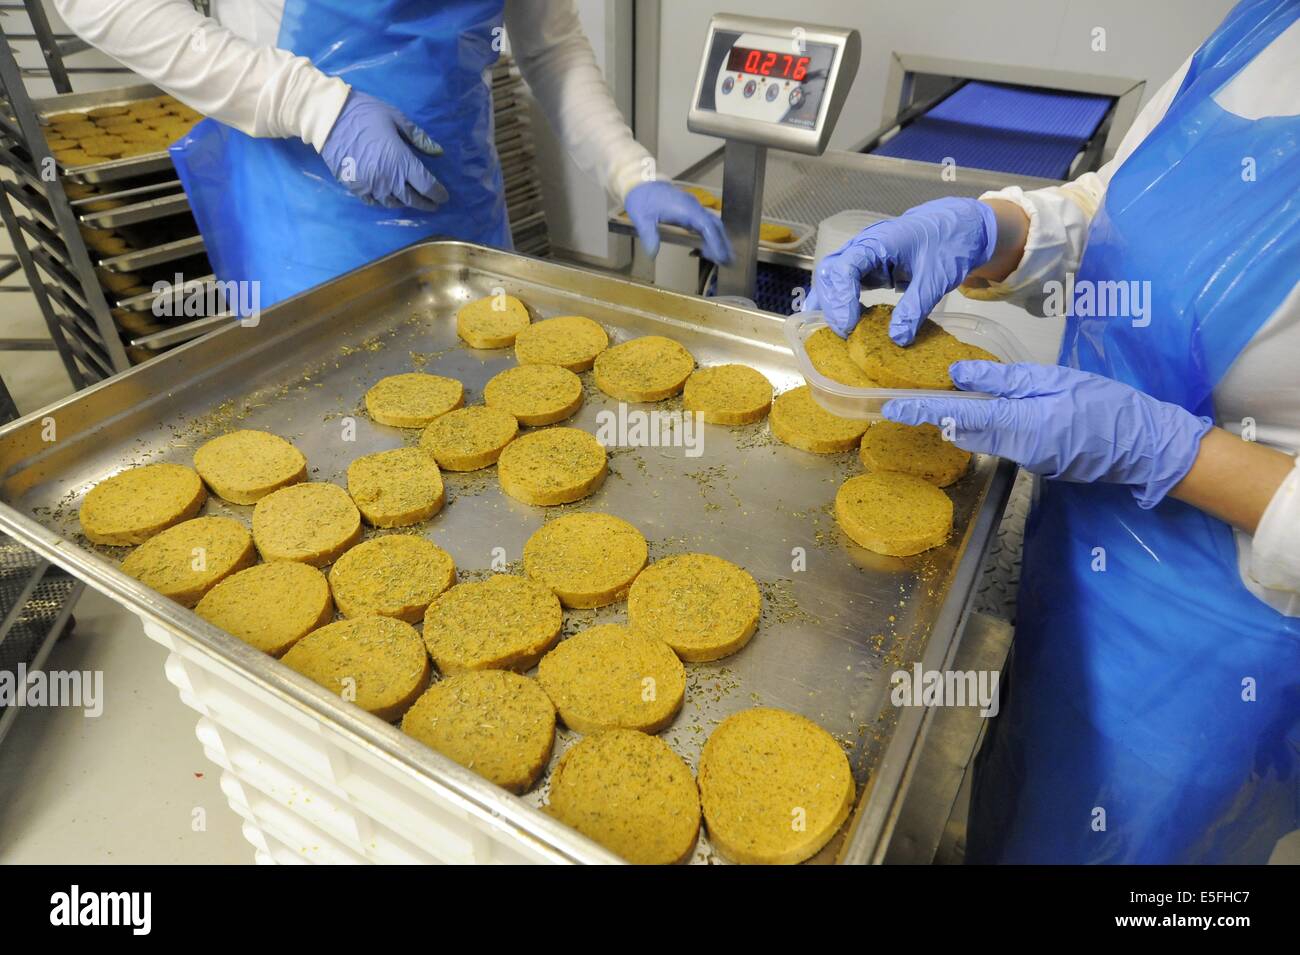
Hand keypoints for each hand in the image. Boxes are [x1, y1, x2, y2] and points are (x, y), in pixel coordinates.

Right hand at [319, 91, 447, 209]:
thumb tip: (438, 152)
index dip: (438, 194)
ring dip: (404, 203)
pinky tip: (388, 197)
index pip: (426, 185)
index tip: (443, 197)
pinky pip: (373, 202)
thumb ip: (418, 138)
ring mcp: (370, 185)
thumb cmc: (366, 114)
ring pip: (393, 203)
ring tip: (410, 200)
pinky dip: (383, 202)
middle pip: (412, 199)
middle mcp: (388, 179)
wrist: (330, 117)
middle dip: (425, 203)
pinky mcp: (355, 187)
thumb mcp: (397, 119)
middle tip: (432, 204)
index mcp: (401, 161)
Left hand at [625, 181, 731, 263]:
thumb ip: (649, 236)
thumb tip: (652, 255)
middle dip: (723, 243)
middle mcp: (693, 208)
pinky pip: (704, 224)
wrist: (640, 183)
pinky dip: (709, 237)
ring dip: (718, 241)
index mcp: (685, 209)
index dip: (716, 242)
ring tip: (722, 259)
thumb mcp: (642, 218)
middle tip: (729, 262)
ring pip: (712, 225)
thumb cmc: (642, 198)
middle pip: (715, 226)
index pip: (707, 226)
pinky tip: (706, 249)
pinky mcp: (689, 211)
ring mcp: (692, 209)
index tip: (722, 256)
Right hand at [802, 197, 996, 343]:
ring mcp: (864, 256)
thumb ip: (915, 308)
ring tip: (843, 331)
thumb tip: (897, 339)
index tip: (849, 325)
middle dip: (833, 305)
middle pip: (830, 273)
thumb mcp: (936, 279)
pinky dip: (841, 302)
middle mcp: (864, 245)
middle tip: (846, 334)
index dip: (841, 299)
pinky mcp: (868, 267)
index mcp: (879, 241)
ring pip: (832, 278)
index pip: (844, 268)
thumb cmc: (950, 243)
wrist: (961, 227)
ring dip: (833, 305)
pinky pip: (844, 283)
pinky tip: (844, 321)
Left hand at [882, 361, 1212, 508]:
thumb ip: (1005, 381)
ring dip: (958, 423)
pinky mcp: (1035, 463)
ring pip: (980, 439)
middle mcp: (1017, 450)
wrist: (1144, 446)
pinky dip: (983, 428)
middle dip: (935, 418)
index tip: (893, 408)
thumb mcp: (1055, 381)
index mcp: (1022, 426)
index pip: (960, 417)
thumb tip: (960, 377)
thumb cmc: (1107, 405)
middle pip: (964, 432)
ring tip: (933, 404)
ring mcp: (1026, 461)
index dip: (924, 412)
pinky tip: (978, 413)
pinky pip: (999, 443)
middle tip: (904, 403)